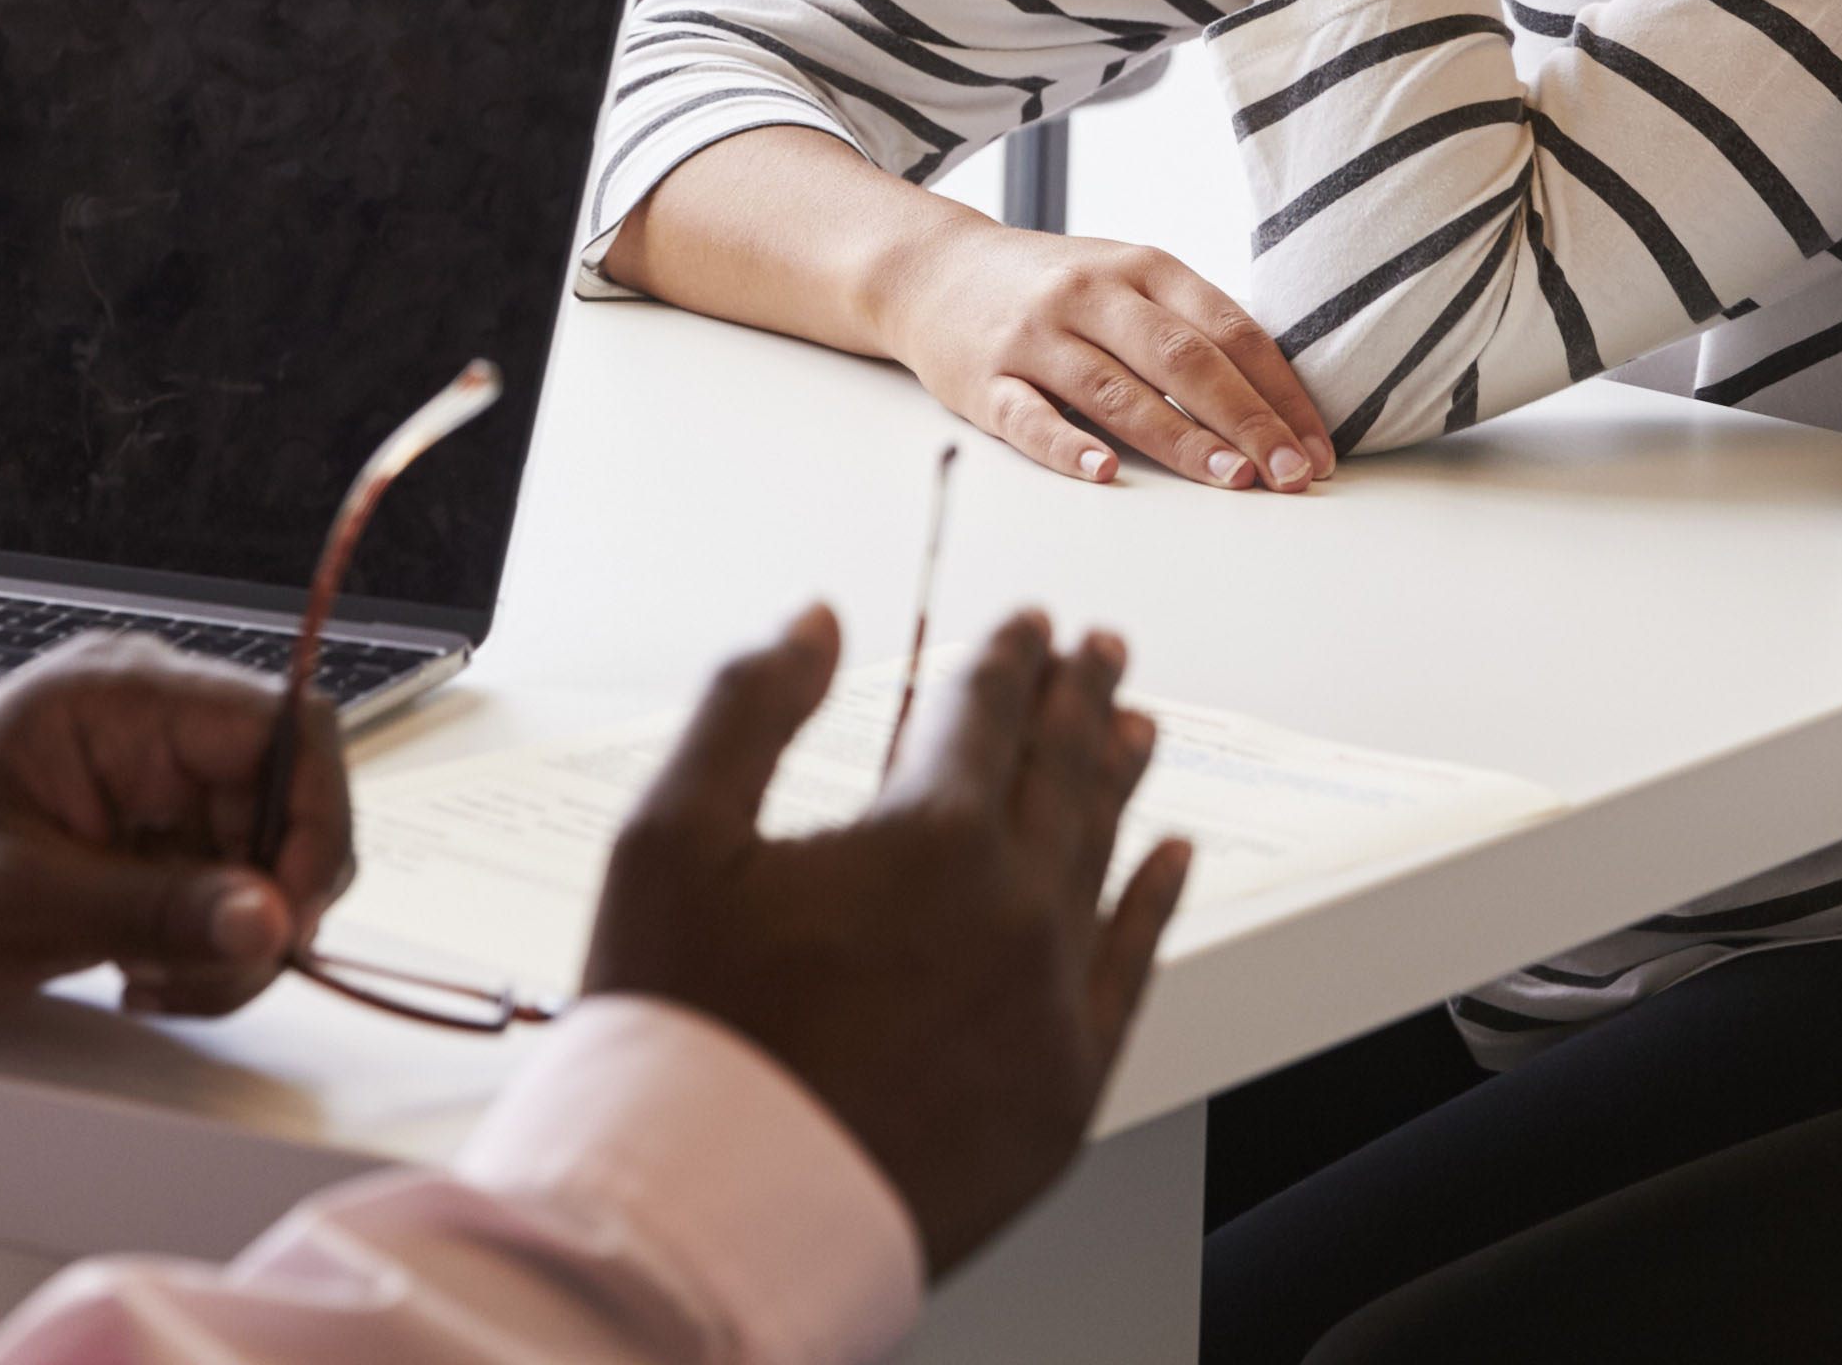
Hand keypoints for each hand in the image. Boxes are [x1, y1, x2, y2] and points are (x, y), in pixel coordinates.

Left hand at [0, 632, 352, 1018]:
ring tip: (156, 980)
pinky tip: (150, 970)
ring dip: (242, 939)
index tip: (288, 913)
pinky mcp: (170, 831)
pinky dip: (216, 948)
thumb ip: (151, 910)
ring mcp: (169, 777)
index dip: (315, 816)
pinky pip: (242, 890)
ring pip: (278, 857)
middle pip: (295, 800)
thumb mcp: (22, 900)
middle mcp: (159, 722)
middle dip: (270, 902)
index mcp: (121, 697)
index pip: (284, 724)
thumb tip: (268, 921)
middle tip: (209, 973)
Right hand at [586, 605, 1190, 1276]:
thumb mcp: (669, 839)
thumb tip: (816, 626)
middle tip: (1101, 652)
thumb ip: (747, 708)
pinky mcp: (1062, 1090)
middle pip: (1061, 775)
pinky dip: (1155, 904)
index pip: (987, 715)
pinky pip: (1131, 971)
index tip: (1028, 625)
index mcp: (931, 838)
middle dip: (1079, 702)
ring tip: (1138, 729)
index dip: (1007, 657)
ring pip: (1104, 859)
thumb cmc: (682, 1036)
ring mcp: (1050, 1003)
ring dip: (1120, 781)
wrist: (711, 1217)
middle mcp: (1015, 910)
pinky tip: (1172, 859)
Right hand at [874, 220, 1334, 489]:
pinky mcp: (986, 379)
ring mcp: (1037, 337)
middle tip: (1291, 475)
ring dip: (1182, 439)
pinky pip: (1030, 416)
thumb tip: (1276, 402)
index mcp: (1143, 268)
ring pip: (1119, 390)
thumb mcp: (1125, 278)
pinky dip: (1068, 446)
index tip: (1315, 449)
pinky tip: (1105, 472)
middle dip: (1248, 421)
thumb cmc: (1050, 287)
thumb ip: (1189, 325)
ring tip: (1233, 480)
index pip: (1229, 330)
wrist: (932, 270)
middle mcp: (1093, 296)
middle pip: (1184, 359)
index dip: (1279, 392)